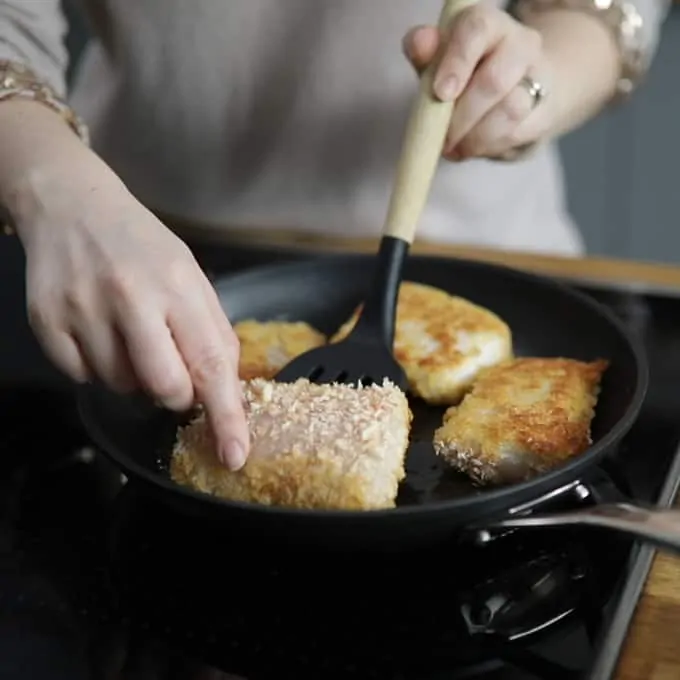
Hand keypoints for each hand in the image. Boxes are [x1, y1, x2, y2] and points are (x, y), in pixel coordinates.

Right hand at [17, 160, 248, 469]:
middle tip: (173, 372)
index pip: (210, 363)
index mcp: (177, 284)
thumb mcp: (190, 274)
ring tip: (130, 334)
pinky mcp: (47, 323)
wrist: (71, 206)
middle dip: (176, 395)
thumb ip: (212, 330)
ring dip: (135, 377)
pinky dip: (99, 367)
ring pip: (121, 388)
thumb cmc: (141, 245)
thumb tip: (227, 387)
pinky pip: (83, 378)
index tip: (235, 453)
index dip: (226, 415)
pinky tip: (101, 333)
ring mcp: (83, 310)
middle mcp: (129, 297)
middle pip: (164, 387)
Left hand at [403, 4, 551, 160]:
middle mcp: (520, 44)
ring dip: (476, 137)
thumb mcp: (439, 61)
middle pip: (494, 81)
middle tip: (443, 137)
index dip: (458, 62)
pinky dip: (488, 147)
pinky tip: (472, 148)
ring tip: (455, 147)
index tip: (441, 93)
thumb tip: (419, 42)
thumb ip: (425, 53)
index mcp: (488, 24)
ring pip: (510, 110)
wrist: (511, 87)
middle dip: (462, 116)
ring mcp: (537, 76)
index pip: (477, 30)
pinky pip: (517, 134)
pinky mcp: (544, 110)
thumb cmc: (465, 73)